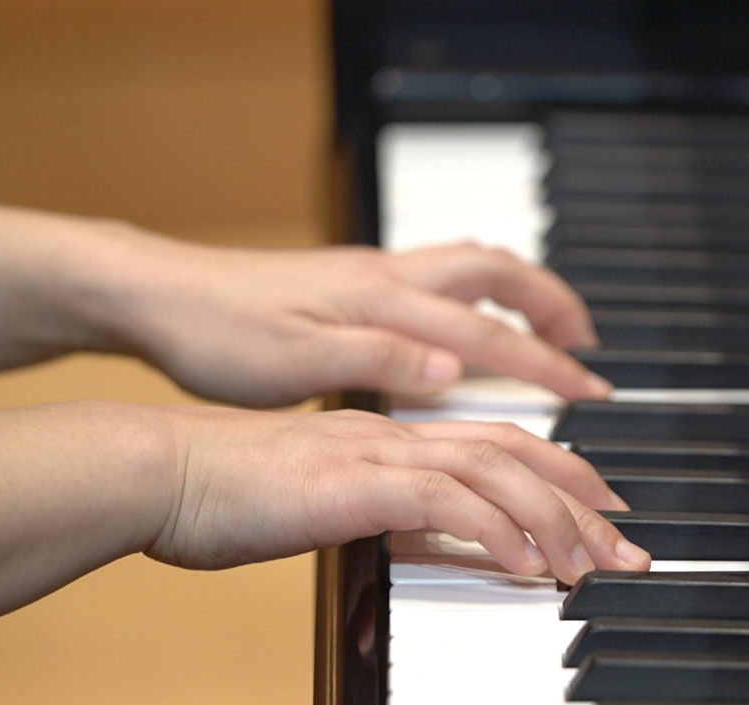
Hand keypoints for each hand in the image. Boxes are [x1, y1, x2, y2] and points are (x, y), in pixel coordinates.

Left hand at [100, 233, 610, 406]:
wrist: (159, 296)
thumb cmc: (217, 335)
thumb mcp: (295, 362)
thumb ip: (381, 360)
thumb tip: (453, 365)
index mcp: (382, 300)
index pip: (486, 331)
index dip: (544, 364)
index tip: (590, 392)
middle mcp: (385, 277)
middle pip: (496, 273)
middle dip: (551, 308)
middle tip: (588, 348)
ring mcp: (369, 274)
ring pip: (471, 267)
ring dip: (520, 296)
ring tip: (550, 331)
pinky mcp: (351, 282)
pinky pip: (440, 278)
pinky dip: (478, 298)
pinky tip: (469, 328)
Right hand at [148, 408, 649, 583]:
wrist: (160, 472)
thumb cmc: (221, 494)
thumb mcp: (319, 503)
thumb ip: (376, 512)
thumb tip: (425, 539)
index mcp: (388, 437)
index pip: (495, 443)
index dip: (556, 473)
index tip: (599, 511)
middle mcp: (394, 435)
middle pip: (516, 453)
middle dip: (582, 501)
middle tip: (628, 546)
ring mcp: (377, 452)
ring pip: (496, 471)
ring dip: (555, 520)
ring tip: (594, 565)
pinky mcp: (355, 481)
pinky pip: (446, 500)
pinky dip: (497, 530)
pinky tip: (527, 564)